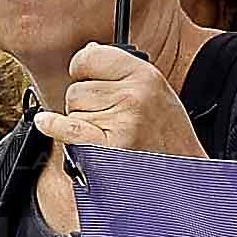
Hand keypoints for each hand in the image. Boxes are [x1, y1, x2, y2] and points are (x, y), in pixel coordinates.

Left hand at [35, 41, 204, 159]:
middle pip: (77, 89)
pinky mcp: (107, 149)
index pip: (90, 57)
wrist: (187, 183)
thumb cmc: (171, 143)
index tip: (91, 81)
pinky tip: (48, 123)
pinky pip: (66, 128)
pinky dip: (54, 126)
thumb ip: (124, 72)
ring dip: (83, 124)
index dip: (86, 71)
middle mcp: (134, 96)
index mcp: (148, 77)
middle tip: (114, 124)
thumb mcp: (159, 95)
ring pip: (71, 110)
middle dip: (87, 105)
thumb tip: (87, 53)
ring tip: (113, 139)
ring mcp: (120, 122)